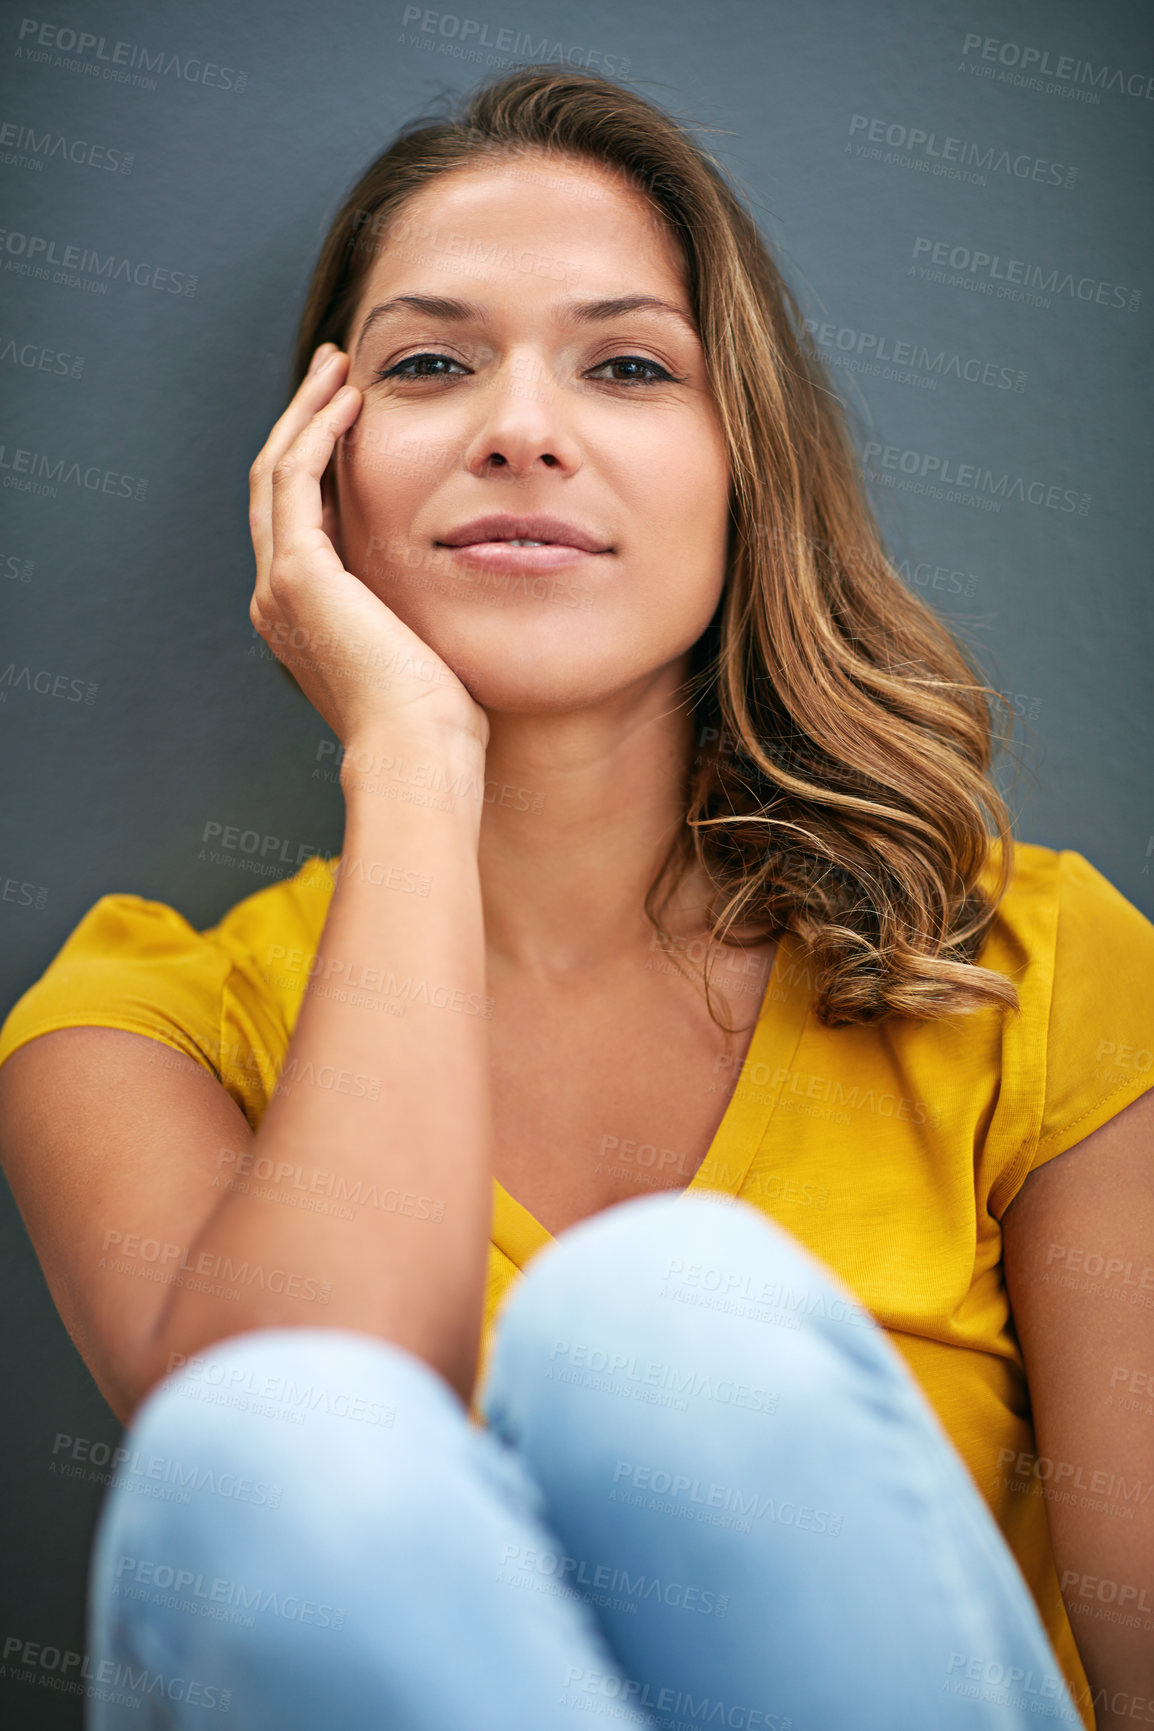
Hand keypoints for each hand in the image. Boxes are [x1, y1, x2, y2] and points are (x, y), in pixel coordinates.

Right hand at [247, 343, 487, 753]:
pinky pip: (294, 480)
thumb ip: (419, 606)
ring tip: (339, 369)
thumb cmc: (438, 721)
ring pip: (276, 472)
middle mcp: (276, 598)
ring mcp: (278, 585)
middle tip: (336, 371)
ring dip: (306, 413)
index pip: (299, 517)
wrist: (417, 753)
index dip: (320, 459)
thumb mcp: (426, 648)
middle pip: (276, 485)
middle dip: (304, 421)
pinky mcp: (296, 574)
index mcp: (302, 616)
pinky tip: (350, 404)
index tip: (353, 414)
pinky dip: (318, 435)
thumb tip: (460, 577)